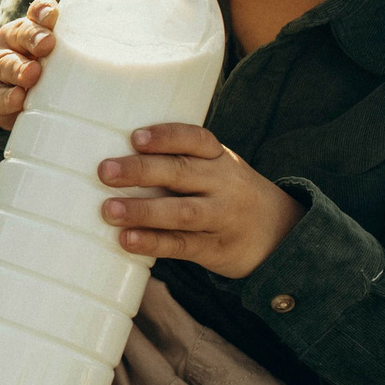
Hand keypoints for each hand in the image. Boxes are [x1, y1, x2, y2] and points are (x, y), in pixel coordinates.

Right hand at [0, 0, 58, 129]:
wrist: (2, 100)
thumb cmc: (37, 72)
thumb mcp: (52, 60)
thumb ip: (70, 52)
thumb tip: (109, 55)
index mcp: (30, 28)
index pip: (37, 14)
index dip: (44, 12)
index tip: (53, 14)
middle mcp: (11, 43)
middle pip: (21, 35)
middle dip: (34, 37)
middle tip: (48, 44)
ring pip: (7, 64)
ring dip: (20, 68)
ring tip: (32, 74)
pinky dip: (9, 98)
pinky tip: (18, 99)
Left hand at [97, 124, 304, 279]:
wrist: (280, 233)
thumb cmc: (227, 193)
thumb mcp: (216, 169)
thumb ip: (178, 162)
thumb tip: (114, 159)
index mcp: (219, 158)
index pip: (195, 139)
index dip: (166, 137)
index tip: (136, 138)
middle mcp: (222, 184)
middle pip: (181, 173)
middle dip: (141, 170)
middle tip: (105, 171)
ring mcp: (220, 217)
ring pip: (181, 212)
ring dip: (143, 211)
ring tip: (109, 210)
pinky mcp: (215, 248)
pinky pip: (182, 245)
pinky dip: (154, 242)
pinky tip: (128, 240)